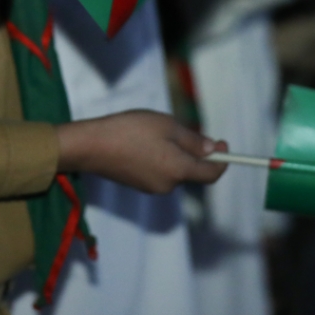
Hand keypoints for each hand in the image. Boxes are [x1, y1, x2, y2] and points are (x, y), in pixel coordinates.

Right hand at [56, 109, 228, 193]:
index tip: (223, 144)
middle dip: (193, 152)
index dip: (223, 160)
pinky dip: (159, 159)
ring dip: (174, 154)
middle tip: (180, 128)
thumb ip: (193, 140)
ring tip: (155, 131)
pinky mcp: (138, 185)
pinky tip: (142, 142)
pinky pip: (159, 172)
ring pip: (174, 170)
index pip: (212, 174)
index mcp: (179, 170)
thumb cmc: (130, 130)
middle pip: (192, 171)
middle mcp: (169, 185)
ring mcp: (152, 188)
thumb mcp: (166, 126)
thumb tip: (213, 150)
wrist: (91, 146)